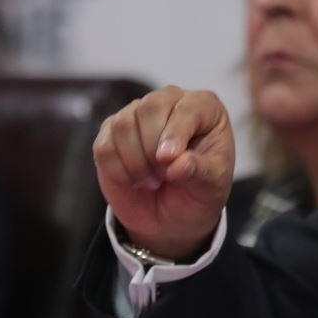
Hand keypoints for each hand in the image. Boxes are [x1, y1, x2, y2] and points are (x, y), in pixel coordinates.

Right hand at [92, 85, 234, 259]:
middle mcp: (170, 102)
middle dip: (152, 148)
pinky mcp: (111, 132)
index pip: (185, 108)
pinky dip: (118, 171)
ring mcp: (137, 114)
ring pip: (123, 125)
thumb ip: (201, 171)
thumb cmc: (198, 192)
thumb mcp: (212, 186)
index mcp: (204, 107)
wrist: (172, 215)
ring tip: (153, 181)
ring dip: (135, 163)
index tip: (168, 160)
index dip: (175, 133)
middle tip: (163, 175)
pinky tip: (135, 182)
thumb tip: (179, 163)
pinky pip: (105, 146)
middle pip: (149, 107)